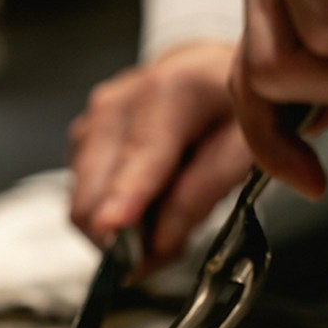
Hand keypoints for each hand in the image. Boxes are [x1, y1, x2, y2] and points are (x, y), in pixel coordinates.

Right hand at [68, 42, 251, 272]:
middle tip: (166, 253)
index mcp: (170, 91)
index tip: (111, 227)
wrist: (208, 74)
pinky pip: (82, 192)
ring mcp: (92, 119)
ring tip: (163, 225)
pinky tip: (145, 205)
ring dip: (116, 228)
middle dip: (121, 237)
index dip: (125, 196)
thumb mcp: (246, 148)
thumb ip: (203, 193)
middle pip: (94, 187)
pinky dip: (109, 212)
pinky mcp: (82, 135)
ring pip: (82, 198)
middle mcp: (118, 102)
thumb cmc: (233, 109)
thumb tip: (158, 242)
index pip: (142, 153)